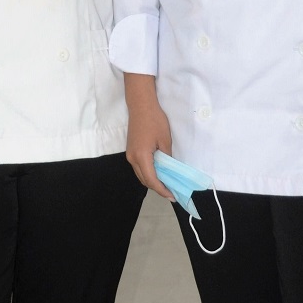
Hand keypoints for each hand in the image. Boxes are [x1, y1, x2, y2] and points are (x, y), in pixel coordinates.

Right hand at [124, 72, 172, 196]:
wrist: (141, 106)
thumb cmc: (155, 121)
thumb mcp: (165, 140)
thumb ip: (167, 158)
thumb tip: (170, 170)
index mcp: (142, 157)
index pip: (152, 180)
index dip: (162, 190)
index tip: (173, 196)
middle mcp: (133, 159)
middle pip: (144, 180)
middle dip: (157, 188)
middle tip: (171, 192)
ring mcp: (130, 155)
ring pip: (141, 175)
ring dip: (152, 181)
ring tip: (166, 184)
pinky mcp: (131, 151)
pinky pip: (139, 168)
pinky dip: (148, 173)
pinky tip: (158, 173)